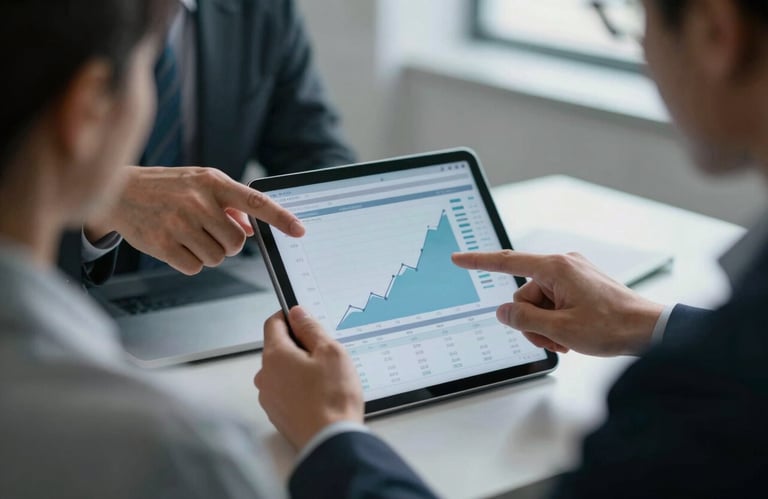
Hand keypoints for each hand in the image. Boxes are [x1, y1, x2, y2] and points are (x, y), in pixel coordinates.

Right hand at [85, 166, 304, 274]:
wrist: (117, 191)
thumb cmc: (166, 187)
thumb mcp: (200, 183)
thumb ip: (230, 204)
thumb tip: (253, 227)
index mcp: (213, 182)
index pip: (256, 202)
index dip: (280, 218)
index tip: (300, 230)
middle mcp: (198, 201)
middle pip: (237, 242)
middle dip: (228, 244)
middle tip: (209, 233)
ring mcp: (179, 223)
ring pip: (217, 258)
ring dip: (208, 253)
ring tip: (188, 235)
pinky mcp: (162, 244)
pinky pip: (195, 267)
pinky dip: (190, 262)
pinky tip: (175, 244)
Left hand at [255, 307, 363, 449]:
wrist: (331, 441)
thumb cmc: (332, 399)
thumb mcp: (330, 351)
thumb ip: (311, 328)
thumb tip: (298, 314)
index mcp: (275, 356)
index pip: (273, 323)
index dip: (289, 317)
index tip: (303, 318)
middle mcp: (265, 376)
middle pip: (278, 348)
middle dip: (299, 347)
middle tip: (325, 355)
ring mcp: (269, 398)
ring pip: (282, 372)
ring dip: (299, 370)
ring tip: (325, 380)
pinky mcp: (277, 415)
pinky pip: (285, 392)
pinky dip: (299, 390)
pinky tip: (320, 396)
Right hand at [452, 251, 664, 356]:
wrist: (649, 330)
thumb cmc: (612, 326)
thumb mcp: (560, 329)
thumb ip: (524, 320)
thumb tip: (503, 312)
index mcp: (556, 268)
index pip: (508, 262)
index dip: (479, 262)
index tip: (459, 259)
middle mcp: (563, 265)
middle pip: (524, 295)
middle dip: (531, 321)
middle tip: (552, 340)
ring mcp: (573, 275)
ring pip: (539, 303)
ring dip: (546, 325)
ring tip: (567, 340)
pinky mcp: (580, 285)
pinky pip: (554, 303)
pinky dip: (557, 321)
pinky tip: (573, 334)